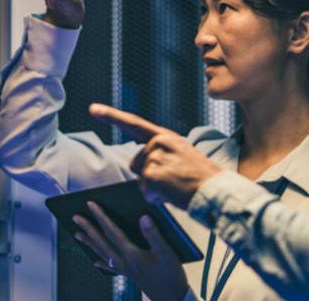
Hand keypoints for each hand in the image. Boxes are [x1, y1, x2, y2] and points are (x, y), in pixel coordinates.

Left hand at [73, 202, 189, 300]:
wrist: (171, 298)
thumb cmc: (170, 275)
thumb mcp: (166, 252)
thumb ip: (153, 234)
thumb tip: (142, 217)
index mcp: (131, 253)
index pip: (112, 231)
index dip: (101, 217)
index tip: (90, 204)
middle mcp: (124, 261)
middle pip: (102, 242)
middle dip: (88, 228)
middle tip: (75, 217)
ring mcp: (125, 269)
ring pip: (103, 253)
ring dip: (90, 243)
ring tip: (78, 235)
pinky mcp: (129, 275)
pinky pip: (111, 267)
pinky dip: (102, 263)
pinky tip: (96, 262)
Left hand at [88, 103, 222, 208]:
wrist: (215, 190)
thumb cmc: (202, 178)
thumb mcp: (182, 154)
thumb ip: (162, 153)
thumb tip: (142, 165)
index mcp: (166, 136)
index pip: (134, 123)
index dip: (111, 116)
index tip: (93, 108)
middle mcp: (158, 143)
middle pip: (136, 163)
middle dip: (148, 176)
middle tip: (173, 180)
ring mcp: (154, 158)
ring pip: (141, 179)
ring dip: (154, 188)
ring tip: (175, 186)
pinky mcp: (152, 176)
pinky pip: (145, 192)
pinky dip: (156, 198)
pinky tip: (172, 194)